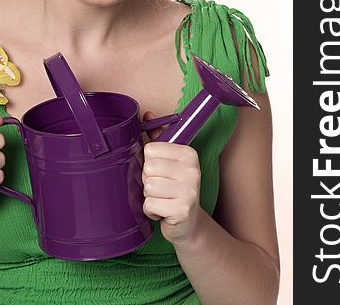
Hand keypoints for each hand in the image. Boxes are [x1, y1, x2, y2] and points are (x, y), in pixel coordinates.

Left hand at [142, 111, 202, 246]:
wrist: (189, 224)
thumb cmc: (174, 189)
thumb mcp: (168, 162)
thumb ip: (158, 138)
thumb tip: (146, 114)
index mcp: (188, 154)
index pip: (150, 150)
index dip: (149, 164)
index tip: (162, 173)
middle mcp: (192, 170)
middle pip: (148, 168)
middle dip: (148, 181)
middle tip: (162, 189)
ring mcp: (189, 190)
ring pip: (148, 187)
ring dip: (149, 197)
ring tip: (162, 200)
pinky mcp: (182, 210)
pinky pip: (150, 205)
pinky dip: (151, 211)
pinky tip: (162, 212)